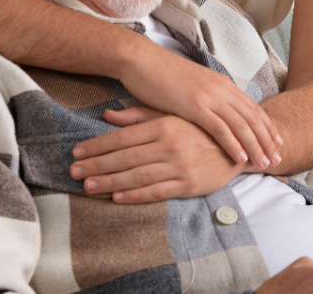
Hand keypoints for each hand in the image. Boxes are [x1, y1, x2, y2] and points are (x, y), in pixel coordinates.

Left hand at [71, 106, 247, 201]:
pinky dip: (135, 195)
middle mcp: (170, 144)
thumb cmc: (200, 129)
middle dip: (97, 164)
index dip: (98, 145)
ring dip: (110, 182)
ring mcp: (180, 165)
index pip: (124, 136)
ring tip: (87, 185)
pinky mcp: (189, 184)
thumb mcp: (171, 115)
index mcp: (165, 124)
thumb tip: (108, 114)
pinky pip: (156, 191)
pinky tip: (117, 197)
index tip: (78, 151)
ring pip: (137, 176)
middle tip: (73, 171)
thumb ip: (139, 115)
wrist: (238, 145)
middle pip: (126, 157)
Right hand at [116, 44, 282, 169]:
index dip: (267, 127)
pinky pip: (220, 128)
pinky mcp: (195, 105)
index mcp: (223, 84)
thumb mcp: (194, 87)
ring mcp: (210, 96)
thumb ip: (209, 99)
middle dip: (267, 140)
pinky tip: (241, 158)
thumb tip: (217, 112)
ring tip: (264, 164)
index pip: (252, 108)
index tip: (277, 143)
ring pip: (241, 125)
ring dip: (256, 146)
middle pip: (252, 117)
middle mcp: (222, 89)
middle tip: (278, 159)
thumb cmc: (163, 76)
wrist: (143, 61)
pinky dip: (233, 144)